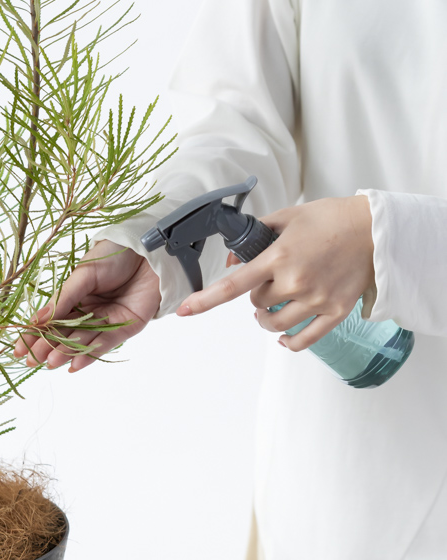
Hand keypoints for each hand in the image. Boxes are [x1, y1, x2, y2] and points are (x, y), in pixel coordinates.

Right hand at [13, 240, 160, 371]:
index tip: (17, 349)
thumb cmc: (115, 255)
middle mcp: (89, 311)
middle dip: (46, 347)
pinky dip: (90, 355)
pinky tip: (74, 365)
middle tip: (31, 361)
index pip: (50, 319)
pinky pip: (105, 344)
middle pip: (64, 334)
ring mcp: (106, 321)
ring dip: (65, 353)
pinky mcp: (125, 327)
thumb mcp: (83, 274)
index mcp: (75, 296)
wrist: (149, 250)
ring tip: (49, 363)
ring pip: (82, 341)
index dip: (34, 334)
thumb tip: (38, 320)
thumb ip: (64, 298)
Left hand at [176, 195, 374, 350]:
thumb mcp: (287, 217)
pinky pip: (305, 339)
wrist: (373, 230)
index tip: (186, 311)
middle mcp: (296, 281)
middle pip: (257, 304)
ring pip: (275, 323)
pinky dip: (290, 342)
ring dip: (268, 317)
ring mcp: (316, 299)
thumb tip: (231, 258)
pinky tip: (284, 338)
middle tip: (271, 280)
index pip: (234, 284)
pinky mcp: (336, 312)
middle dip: (257, 294)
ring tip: (272, 306)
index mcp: (279, 256)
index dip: (206, 300)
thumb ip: (256, 236)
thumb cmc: (330, 219)